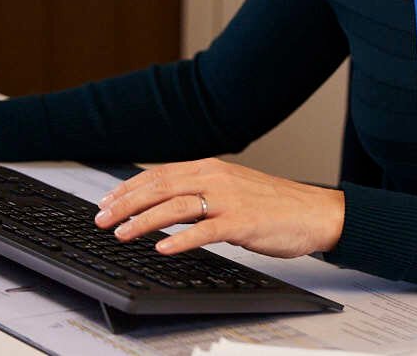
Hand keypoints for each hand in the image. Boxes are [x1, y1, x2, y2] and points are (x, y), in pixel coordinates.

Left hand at [92, 158, 344, 258]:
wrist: (314, 211)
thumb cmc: (275, 203)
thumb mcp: (233, 187)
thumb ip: (200, 190)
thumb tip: (163, 201)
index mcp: (212, 168)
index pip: (160, 174)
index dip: (128, 188)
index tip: (106, 202)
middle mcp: (217, 179)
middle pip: (160, 187)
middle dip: (126, 204)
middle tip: (101, 219)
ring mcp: (229, 200)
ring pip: (175, 206)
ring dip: (144, 221)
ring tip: (122, 233)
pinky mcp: (242, 222)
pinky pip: (204, 230)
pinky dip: (180, 239)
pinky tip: (162, 248)